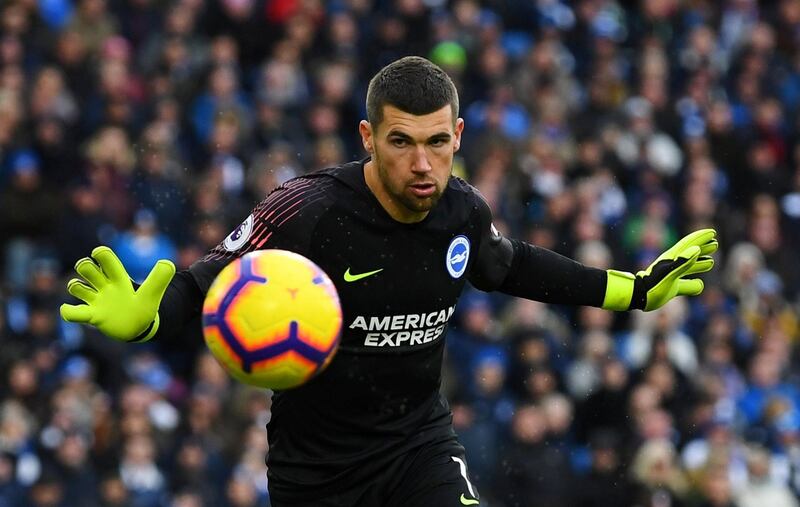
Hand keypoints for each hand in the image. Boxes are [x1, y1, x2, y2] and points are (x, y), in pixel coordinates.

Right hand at [60, 246, 174, 341]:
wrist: (140, 327)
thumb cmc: (144, 307)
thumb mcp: (153, 294)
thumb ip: (159, 279)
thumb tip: (167, 263)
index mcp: (118, 278)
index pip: (105, 259)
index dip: (100, 253)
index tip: (98, 253)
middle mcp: (104, 286)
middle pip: (86, 268)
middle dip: (84, 266)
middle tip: (90, 271)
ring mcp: (96, 300)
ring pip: (76, 286)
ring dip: (75, 285)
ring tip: (81, 288)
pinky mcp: (92, 315)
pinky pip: (74, 313)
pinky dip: (68, 311)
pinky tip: (69, 310)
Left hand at [603, 229, 717, 311]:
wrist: (639, 297)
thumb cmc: (653, 285)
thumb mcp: (669, 273)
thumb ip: (683, 262)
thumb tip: (696, 249)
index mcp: (672, 259)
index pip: (688, 244)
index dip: (700, 238)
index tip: (712, 232)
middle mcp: (672, 265)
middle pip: (690, 254)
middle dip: (702, 248)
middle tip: (715, 243)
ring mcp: (671, 276)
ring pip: (689, 268)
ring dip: (700, 263)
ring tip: (711, 261)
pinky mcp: (671, 287)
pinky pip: (686, 282)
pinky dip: (694, 281)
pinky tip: (699, 283)